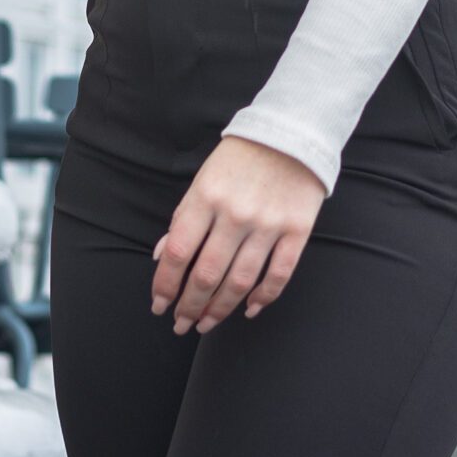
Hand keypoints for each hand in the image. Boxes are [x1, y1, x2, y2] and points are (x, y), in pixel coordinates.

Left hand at [151, 135, 326, 334]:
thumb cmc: (241, 157)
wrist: (292, 131)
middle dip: (189, 306)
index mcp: (206, 196)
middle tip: (181, 324)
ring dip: (219, 309)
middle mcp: (235, 213)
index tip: (159, 305)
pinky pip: (279, 275)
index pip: (178, 253)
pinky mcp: (297, 230)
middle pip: (206, 274)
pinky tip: (248, 309)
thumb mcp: (204, 178)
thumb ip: (184, 217)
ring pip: (240, 281)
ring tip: (206, 324)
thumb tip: (162, 257)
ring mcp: (268, 224)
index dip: (165, 285)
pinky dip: (263, 297)